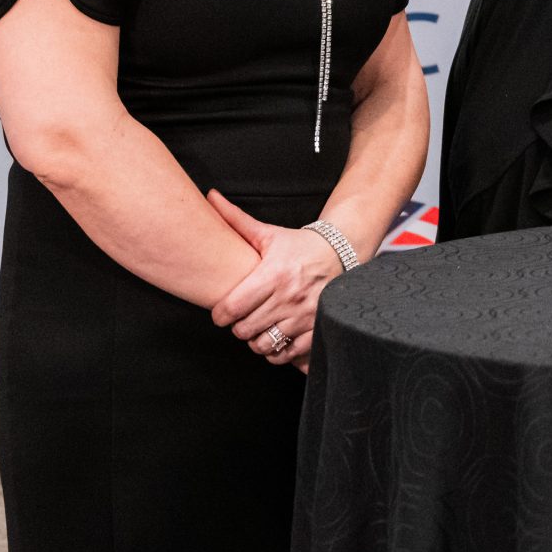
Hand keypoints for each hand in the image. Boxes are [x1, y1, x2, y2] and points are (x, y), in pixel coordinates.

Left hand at [207, 191, 337, 368]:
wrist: (341, 252)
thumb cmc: (299, 245)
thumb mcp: (269, 233)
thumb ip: (236, 220)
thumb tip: (210, 196)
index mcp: (273, 274)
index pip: (231, 308)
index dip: (220, 315)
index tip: (222, 312)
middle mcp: (289, 297)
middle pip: (245, 330)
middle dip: (238, 328)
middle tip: (241, 319)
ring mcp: (306, 315)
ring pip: (265, 345)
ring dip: (257, 342)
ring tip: (258, 330)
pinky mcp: (318, 329)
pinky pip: (289, 355)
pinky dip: (279, 352)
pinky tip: (277, 338)